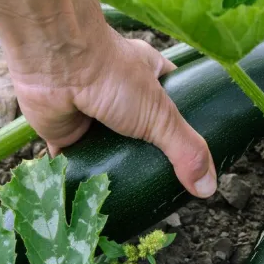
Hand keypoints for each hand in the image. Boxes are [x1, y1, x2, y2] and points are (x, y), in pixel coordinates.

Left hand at [1, 0, 216, 198]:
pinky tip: (96, 195)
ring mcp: (92, 114)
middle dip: (150, 154)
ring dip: (118, 167)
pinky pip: (79, 161)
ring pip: (112, 148)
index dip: (184, 125)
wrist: (55, 65)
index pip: (174, 102)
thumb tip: (208, 187)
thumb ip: (186, 149)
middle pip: (143, 131)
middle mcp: (120, 93)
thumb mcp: (162, 114)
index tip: (193, 154)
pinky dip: (85, 176)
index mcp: (148, 76)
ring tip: (136, 197)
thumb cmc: (113, 75)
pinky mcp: (66, 133)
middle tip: (166, 184)